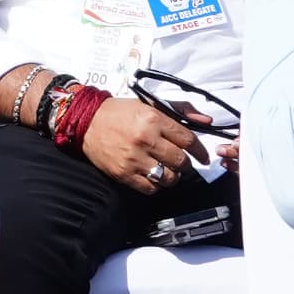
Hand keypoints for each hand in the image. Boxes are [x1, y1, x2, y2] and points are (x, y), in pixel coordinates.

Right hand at [76, 84, 208, 195]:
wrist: (87, 121)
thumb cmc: (119, 112)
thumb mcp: (149, 104)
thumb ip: (180, 111)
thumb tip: (206, 120)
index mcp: (153, 119)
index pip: (188, 140)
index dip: (200, 150)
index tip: (202, 156)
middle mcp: (145, 139)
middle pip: (180, 161)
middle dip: (186, 164)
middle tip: (183, 162)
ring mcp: (134, 158)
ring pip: (168, 177)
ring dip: (173, 176)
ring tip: (169, 170)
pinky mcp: (124, 173)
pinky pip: (150, 188)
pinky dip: (157, 185)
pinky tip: (154, 177)